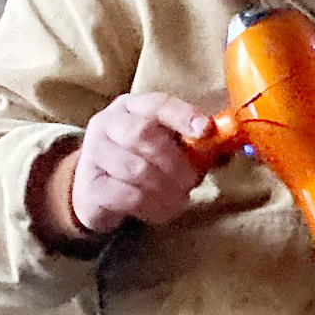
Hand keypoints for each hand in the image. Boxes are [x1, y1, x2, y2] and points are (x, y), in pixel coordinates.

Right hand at [69, 93, 216, 235]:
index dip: (183, 115)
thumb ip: (191, 146)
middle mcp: (108, 124)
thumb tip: (224, 150)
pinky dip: (152, 206)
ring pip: (135, 168)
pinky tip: (163, 211)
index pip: (158, 104)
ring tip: (180, 199)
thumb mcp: (162, 147)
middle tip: (191, 181)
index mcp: (131, 107)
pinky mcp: (90, 186)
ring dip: (165, 187)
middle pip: (143, 135)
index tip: (205, 130)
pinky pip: (126, 196)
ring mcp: (95, 154)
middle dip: (175, 161)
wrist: (93, 190)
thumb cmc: (136, 162)